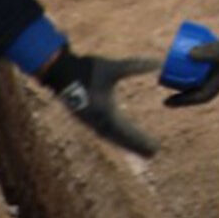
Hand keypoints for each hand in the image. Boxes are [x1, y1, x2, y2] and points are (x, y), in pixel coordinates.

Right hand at [38, 50, 159, 156]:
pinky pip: (104, 132)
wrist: (59, 71)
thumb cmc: (87, 69)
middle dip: (136, 146)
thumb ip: (135, 66)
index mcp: (104, 111)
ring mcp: (90, 120)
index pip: (126, 131)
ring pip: (111, 137)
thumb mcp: (113, 68)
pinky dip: (115, 138)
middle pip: (120, 138)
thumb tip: (159, 63)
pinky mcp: (86, 117)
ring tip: (142, 150)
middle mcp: (97, 120)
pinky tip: (121, 139)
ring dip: (126, 144)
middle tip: (153, 154)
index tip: (154, 148)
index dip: (140, 140)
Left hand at [161, 18, 218, 108]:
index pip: (199, 97)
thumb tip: (188, 54)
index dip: (182, 101)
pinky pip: (203, 65)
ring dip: (185, 76)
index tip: (165, 103)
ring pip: (198, 77)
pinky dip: (193, 63)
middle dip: (179, 89)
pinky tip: (185, 57)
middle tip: (161, 82)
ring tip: (169, 71)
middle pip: (196, 88)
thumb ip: (210, 51)